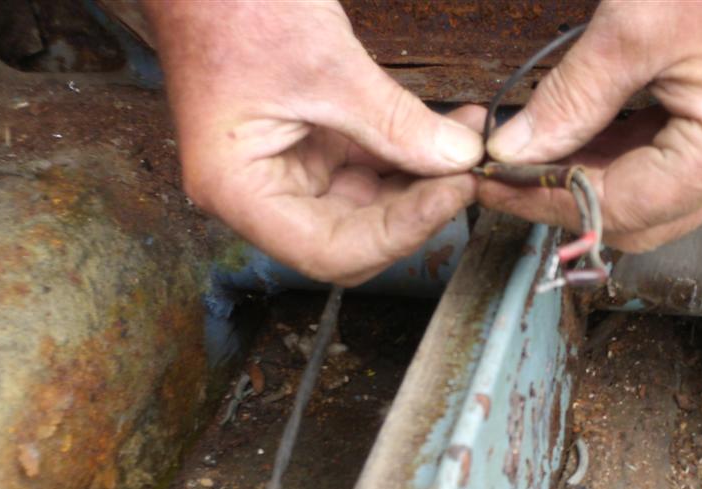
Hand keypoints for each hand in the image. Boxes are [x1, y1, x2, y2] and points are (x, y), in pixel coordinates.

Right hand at [142, 1, 483, 284]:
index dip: (399, 233)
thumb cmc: (234, 6)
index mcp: (239, 191)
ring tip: (467, 146)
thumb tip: (459, 159)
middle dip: (415, 210)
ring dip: (420, 183)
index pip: (331, 251)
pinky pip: (366, 168)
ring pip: (367, 207)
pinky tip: (449, 132)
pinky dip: (407, 154)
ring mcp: (286, 173)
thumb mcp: (326, 65)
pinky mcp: (309, 148)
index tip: (451, 194)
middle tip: (466, 175)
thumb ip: (395, 121)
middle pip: (352, 238)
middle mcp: (260, 196)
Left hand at [478, 1, 701, 252]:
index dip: (547, 200)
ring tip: (527, 153)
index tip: (492, 181)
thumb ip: (568, 100)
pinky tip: (570, 138)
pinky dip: (612, 160)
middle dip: (563, 200)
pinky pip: (660, 168)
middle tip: (502, 173)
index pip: (620, 207)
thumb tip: (511, 152)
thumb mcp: (632, 28)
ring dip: (584, 181)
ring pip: (644, 201)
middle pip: (635, 220)